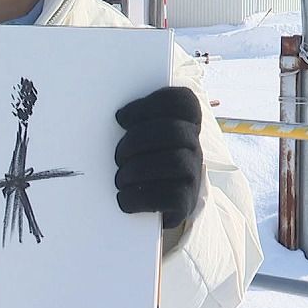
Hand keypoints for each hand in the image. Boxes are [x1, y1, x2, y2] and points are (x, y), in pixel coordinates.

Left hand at [113, 86, 203, 228]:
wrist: (156, 206)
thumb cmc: (140, 164)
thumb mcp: (140, 139)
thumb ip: (132, 124)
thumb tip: (113, 120)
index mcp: (183, 123)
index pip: (182, 101)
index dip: (149, 105)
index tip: (120, 118)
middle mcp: (193, 146)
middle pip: (173, 131)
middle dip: (138, 140)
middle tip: (117, 155)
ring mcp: (193, 174)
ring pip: (175, 162)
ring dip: (138, 169)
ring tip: (120, 178)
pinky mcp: (186, 202)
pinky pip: (170, 196)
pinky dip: (140, 197)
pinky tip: (124, 198)